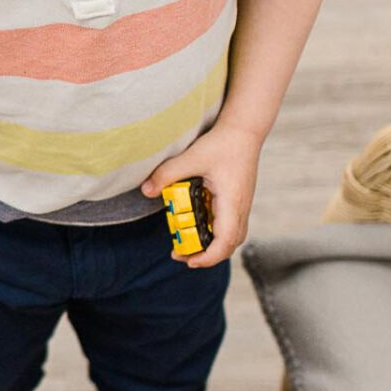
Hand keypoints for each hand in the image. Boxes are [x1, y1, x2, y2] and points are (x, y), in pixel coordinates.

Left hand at [143, 121, 262, 267]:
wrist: (244, 130)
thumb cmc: (222, 143)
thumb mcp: (192, 156)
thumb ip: (168, 173)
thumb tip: (146, 191)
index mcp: (232, 202)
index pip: (226, 240)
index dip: (209, 256)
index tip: (190, 261)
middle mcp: (240, 208)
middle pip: (230, 245)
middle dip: (206, 256)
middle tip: (180, 255)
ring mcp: (241, 206)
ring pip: (232, 238)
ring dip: (211, 247)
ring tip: (187, 245)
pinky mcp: (238, 201)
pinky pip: (229, 226)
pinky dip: (214, 234)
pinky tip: (196, 226)